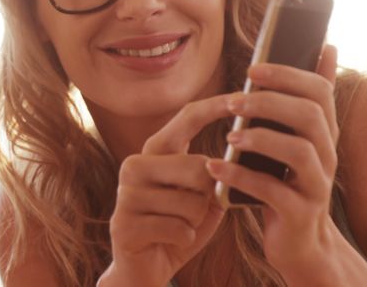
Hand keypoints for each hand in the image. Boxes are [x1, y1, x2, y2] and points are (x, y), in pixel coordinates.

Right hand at [99, 95, 234, 286]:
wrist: (144, 269)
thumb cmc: (179, 227)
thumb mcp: (202, 197)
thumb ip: (215, 175)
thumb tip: (242, 153)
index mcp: (155, 151)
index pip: (187, 118)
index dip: (216, 106)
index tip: (243, 97)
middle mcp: (135, 164)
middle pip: (198, 167)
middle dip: (209, 194)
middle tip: (195, 209)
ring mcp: (125, 194)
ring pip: (191, 203)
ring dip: (195, 222)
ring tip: (178, 226)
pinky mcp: (123, 224)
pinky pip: (179, 229)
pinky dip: (185, 239)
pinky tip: (169, 241)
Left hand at [205, 44, 344, 282]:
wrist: (300, 243)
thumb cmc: (289, 181)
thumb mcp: (300, 138)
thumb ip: (307, 98)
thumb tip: (326, 46)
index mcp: (324, 133)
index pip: (320, 90)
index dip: (288, 75)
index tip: (252, 69)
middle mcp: (327, 155)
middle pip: (310, 116)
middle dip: (269, 102)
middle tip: (233, 101)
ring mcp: (317, 185)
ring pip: (298, 151)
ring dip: (260, 138)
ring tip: (229, 136)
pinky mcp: (299, 213)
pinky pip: (273, 190)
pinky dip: (242, 176)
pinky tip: (216, 167)